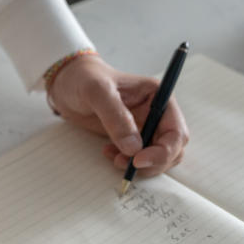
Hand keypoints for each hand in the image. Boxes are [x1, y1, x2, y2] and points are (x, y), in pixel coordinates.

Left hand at [45, 54, 188, 176]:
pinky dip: (128, 162)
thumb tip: (134, 147)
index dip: (163, 151)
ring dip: (140, 165)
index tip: (139, 160)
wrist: (67, 83)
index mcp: (157, 96)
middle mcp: (156, 112)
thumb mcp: (96, 91)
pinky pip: (139, 158)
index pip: (176, 131)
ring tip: (114, 158)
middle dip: (153, 162)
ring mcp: (145, 126)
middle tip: (126, 164)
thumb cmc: (83, 79)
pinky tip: (109, 153)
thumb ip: (115, 116)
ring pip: (158, 157)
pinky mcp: (131, 137)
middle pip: (171, 148)